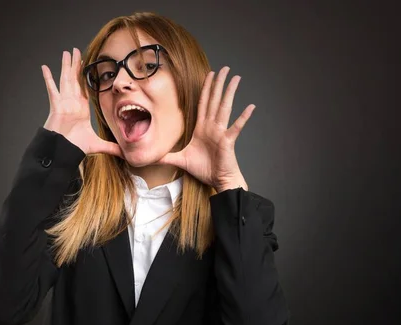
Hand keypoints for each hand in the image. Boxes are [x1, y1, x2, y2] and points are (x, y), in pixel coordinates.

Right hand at [41, 48, 122, 157]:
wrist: (64, 150)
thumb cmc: (76, 147)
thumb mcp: (98, 144)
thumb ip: (111, 147)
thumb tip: (125, 154)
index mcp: (81, 109)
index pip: (84, 88)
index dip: (85, 77)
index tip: (87, 66)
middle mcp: (72, 103)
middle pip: (74, 79)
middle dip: (75, 65)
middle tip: (76, 51)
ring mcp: (64, 103)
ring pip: (66, 80)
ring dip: (66, 66)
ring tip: (66, 53)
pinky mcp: (56, 105)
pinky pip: (52, 89)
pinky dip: (48, 78)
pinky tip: (45, 68)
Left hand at [157, 67, 253, 191]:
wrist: (218, 181)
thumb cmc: (204, 170)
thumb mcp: (180, 160)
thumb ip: (165, 157)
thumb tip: (150, 157)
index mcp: (203, 128)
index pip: (203, 104)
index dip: (206, 89)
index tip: (209, 75)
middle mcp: (212, 127)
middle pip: (215, 100)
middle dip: (218, 84)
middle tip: (224, 68)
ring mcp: (221, 132)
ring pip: (225, 108)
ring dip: (229, 92)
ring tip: (236, 78)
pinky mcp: (228, 141)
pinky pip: (236, 127)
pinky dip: (243, 118)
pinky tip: (250, 107)